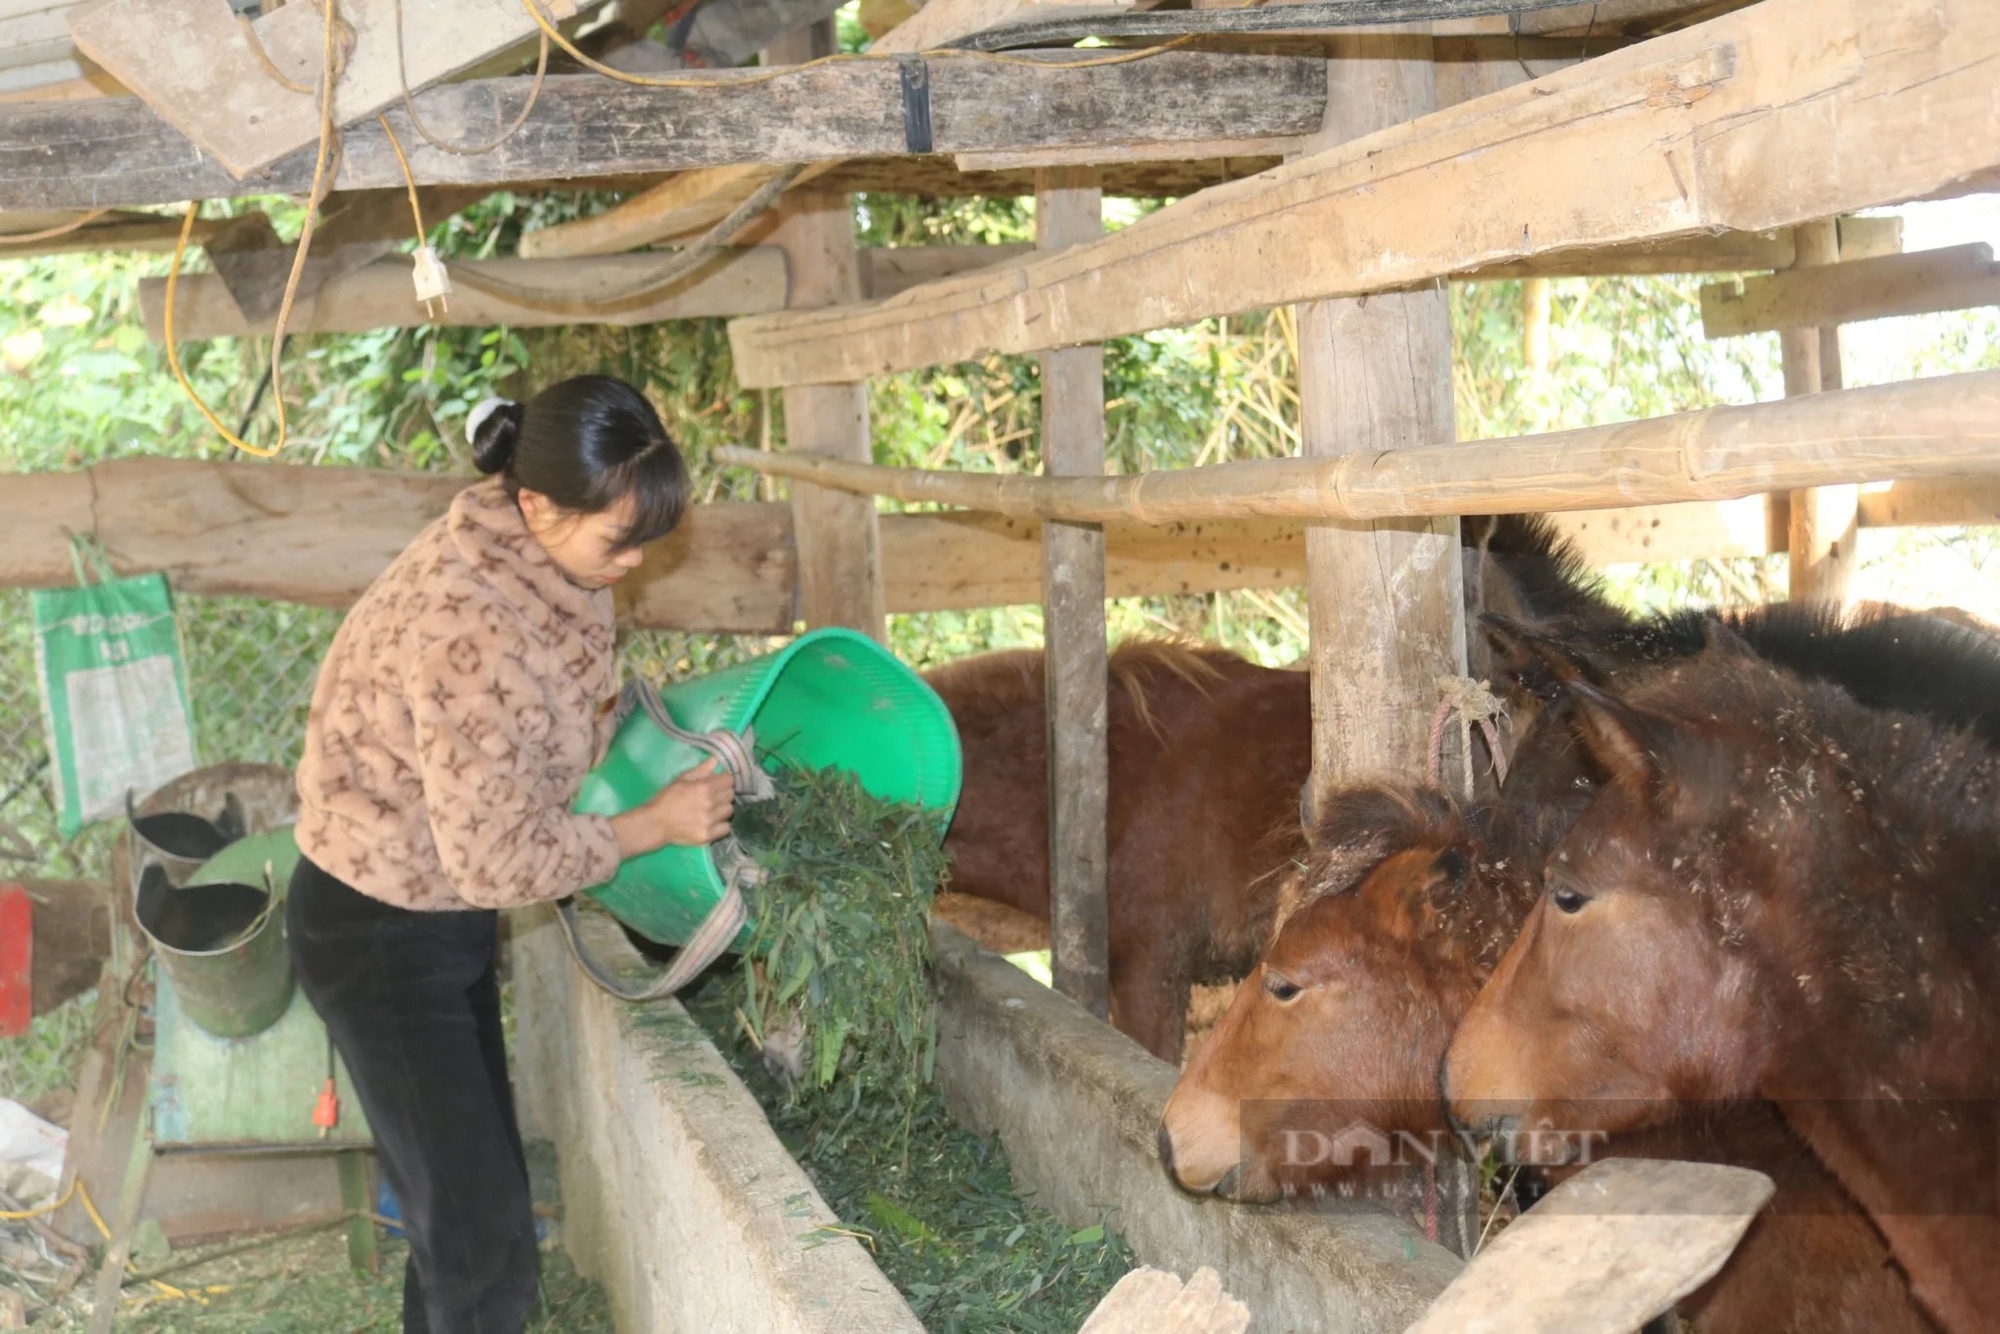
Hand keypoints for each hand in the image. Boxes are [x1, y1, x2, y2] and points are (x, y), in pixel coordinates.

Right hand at [611, 761, 735, 858]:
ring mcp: (710, 821)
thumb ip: (701, 770)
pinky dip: (721, 825)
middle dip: (723, 793)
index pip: (729, 780)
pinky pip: (726, 828)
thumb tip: (716, 759)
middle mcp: (710, 804)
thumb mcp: (681, 780)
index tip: (717, 783)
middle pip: (730, 795)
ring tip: (711, 810)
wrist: (655, 823)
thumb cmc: (666, 798)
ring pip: (729, 811)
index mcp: (704, 788)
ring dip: (722, 809)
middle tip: (712, 796)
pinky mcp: (708, 836)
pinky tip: (711, 822)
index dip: (723, 780)